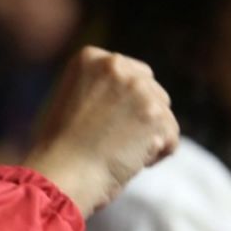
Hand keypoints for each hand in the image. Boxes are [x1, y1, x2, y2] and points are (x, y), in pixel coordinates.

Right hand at [24, 47, 178, 216]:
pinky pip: (172, 137)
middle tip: (114, 141)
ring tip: (119, 152)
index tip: (104, 125)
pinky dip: (157, 155)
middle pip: (153, 89)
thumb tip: (130, 100)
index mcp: (90, 57)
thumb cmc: (58, 149)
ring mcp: (138, 88)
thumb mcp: (71, 101)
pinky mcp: (155, 115)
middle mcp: (115, 65)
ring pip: (164, 114)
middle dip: (142, 116)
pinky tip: (130, 161)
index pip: (131, 72)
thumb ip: (100, 89)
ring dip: (149, 136)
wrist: (61, 173)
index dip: (125, 103)